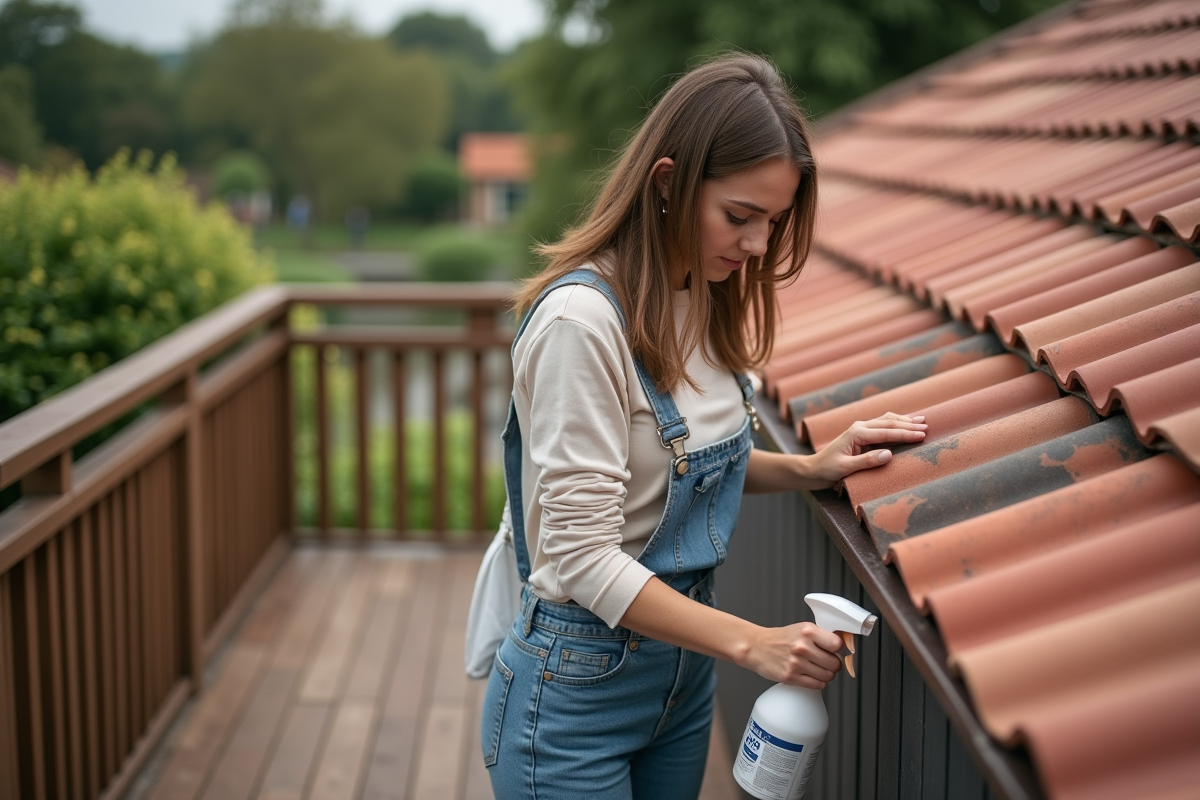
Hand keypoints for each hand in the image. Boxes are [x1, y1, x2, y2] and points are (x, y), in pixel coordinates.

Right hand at [741, 622, 844, 688]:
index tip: (835, 651)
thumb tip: (842, 646)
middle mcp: (802, 647)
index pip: (837, 644)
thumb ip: (821, 636)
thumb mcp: (801, 629)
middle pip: (835, 663)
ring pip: (828, 676)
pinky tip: (811, 675)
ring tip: (817, 668)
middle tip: (826, 661)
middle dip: (834, 664)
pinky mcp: (791, 677)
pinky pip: (817, 685)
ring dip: (826, 674)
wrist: (757, 647)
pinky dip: (818, 682)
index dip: (838, 649)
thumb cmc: (780, 638)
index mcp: (807, 631)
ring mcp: (796, 663)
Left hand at [809, 412, 926, 485]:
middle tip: (927, 428)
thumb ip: (866, 461)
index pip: (886, 432)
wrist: (814, 469)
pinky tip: (905, 422)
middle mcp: (859, 427)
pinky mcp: (862, 434)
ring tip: (922, 421)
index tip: (921, 435)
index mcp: (856, 433)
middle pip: (888, 423)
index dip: (905, 434)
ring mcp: (861, 429)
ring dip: (904, 421)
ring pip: (886, 421)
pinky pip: (882, 425)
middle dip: (908, 425)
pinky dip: (896, 423)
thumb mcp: (846, 468)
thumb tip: (888, 454)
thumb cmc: (827, 469)